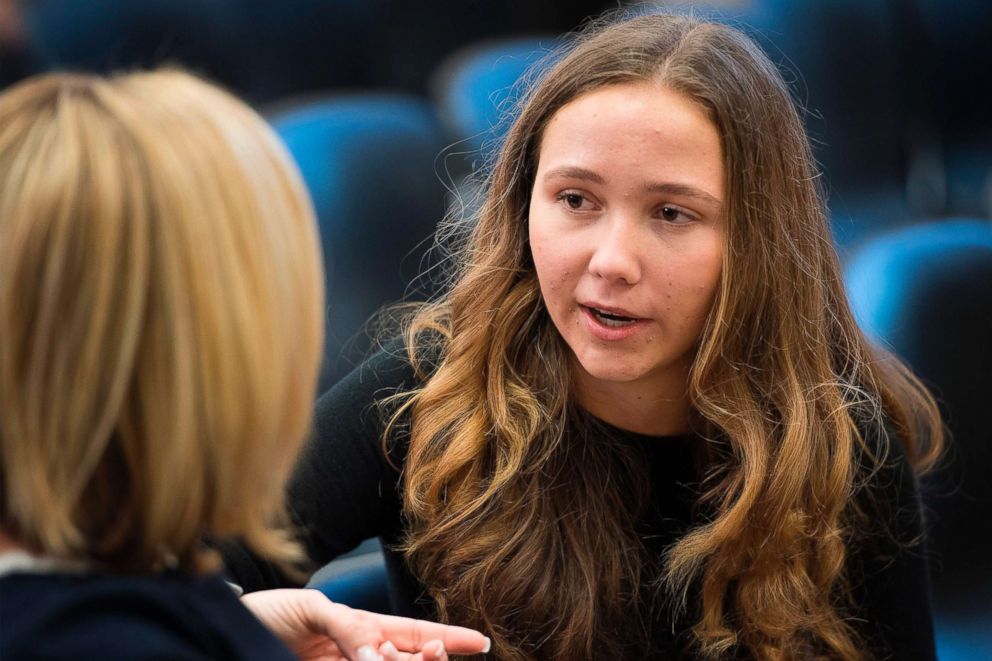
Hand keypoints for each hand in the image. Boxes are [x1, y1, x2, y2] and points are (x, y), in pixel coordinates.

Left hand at [242, 588, 489, 660]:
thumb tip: (377, 652)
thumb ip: (347, 626)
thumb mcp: (309, 608)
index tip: (481, 643)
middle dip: (430, 660)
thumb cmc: (267, 613)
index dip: (449, 639)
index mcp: (363, 630)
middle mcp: (360, 657)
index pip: (416, 635)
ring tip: (381, 658)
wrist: (224, 635)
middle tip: (433, 654)